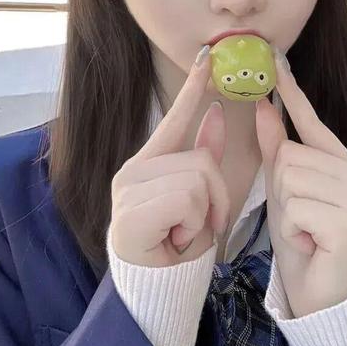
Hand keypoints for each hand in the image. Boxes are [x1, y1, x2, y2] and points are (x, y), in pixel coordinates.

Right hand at [110, 49, 230, 266]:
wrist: (153, 287)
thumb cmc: (174, 241)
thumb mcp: (198, 197)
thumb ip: (203, 155)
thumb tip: (218, 112)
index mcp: (147, 163)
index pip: (174, 120)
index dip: (192, 89)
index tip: (207, 58)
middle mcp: (132, 171)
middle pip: (201, 161)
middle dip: (216, 197)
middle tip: (199, 225)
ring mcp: (128, 190)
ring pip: (197, 181)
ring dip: (205, 215)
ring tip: (185, 233)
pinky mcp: (130, 212)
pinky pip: (187, 201)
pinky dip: (193, 225)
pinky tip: (175, 238)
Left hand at [255, 49, 346, 316]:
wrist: (318, 291)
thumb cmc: (303, 236)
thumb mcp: (283, 188)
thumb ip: (277, 148)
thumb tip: (263, 104)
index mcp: (345, 161)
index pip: (313, 122)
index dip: (293, 93)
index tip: (275, 60)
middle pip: (290, 156)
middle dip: (282, 190)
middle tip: (299, 217)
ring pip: (290, 180)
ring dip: (287, 211)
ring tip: (305, 230)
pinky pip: (296, 208)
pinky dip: (293, 230)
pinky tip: (310, 243)